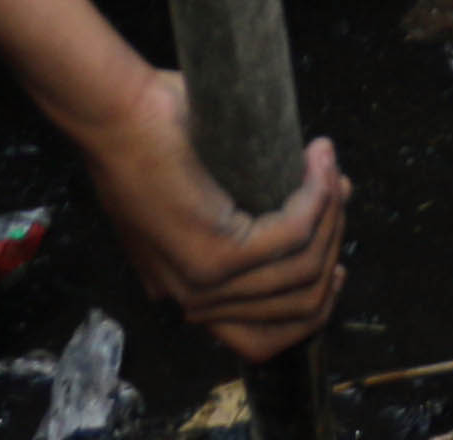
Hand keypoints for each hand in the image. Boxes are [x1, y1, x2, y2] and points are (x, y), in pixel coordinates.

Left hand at [51, 61, 346, 361]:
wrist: (114, 114)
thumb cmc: (147, 139)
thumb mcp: (187, 201)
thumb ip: (230, 228)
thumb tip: (311, 223)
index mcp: (187, 295)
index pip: (263, 338)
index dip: (312, 306)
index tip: (336, 267)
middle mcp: (196, 302)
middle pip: (297, 303)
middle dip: (331, 247)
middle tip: (338, 192)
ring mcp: (206, 284)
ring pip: (302, 267)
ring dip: (331, 215)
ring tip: (330, 168)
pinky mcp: (217, 253)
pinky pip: (293, 234)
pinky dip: (318, 198)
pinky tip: (319, 163)